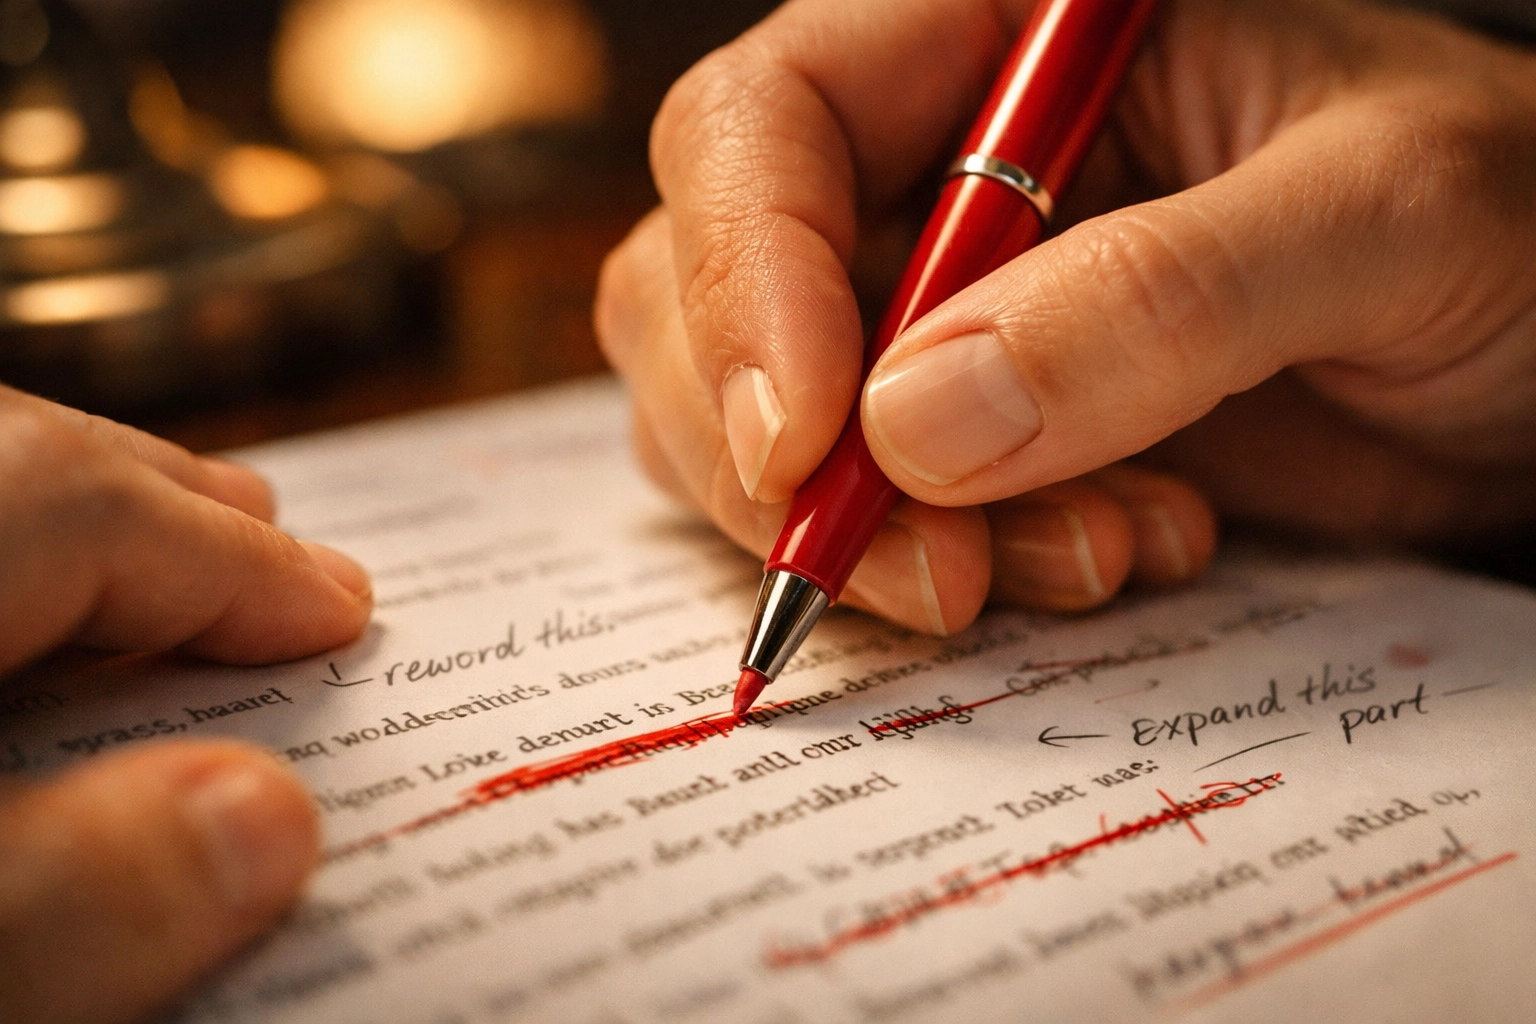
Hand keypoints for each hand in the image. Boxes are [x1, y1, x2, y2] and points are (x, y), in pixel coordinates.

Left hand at [0, 385, 371, 1022]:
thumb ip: (68, 898)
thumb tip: (271, 823)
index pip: (66, 508)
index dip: (230, 564)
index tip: (344, 612)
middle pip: (5, 462)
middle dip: (155, 506)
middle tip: (278, 548)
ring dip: (63, 517)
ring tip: (166, 548)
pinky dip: (0, 566)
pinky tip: (22, 617)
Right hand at [596, 0, 1535, 632]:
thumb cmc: (1506, 225)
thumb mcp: (1386, 217)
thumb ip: (1164, 299)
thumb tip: (914, 425)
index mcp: (996, 28)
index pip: (765, 123)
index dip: (744, 282)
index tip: (808, 448)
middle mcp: (929, 156)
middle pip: (705, 285)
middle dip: (795, 456)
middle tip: (939, 574)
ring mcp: (928, 298)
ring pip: (759, 419)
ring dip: (879, 530)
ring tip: (1090, 557)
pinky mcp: (957, 423)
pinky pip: (857, 503)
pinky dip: (942, 562)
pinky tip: (1107, 550)